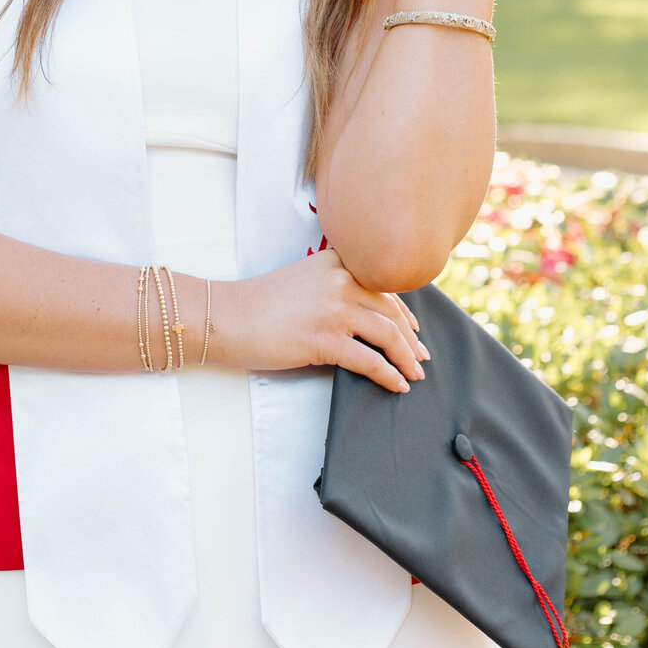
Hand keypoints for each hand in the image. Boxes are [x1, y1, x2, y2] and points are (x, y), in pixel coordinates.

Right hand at [222, 248, 430, 392]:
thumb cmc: (259, 304)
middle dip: (411, 339)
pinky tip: (397, 385)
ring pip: (388, 336)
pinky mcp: (325, 340)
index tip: (413, 329)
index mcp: (335, 262)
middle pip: (391, 311)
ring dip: (407, 359)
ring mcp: (334, 309)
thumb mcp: (303, 281)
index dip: (403, 311)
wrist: (226, 316)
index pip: (383, 285)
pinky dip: (389, 376)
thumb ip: (333, 288)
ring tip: (415, 374)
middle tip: (421, 357)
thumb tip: (364, 318)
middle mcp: (340, 280)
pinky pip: (370, 361)